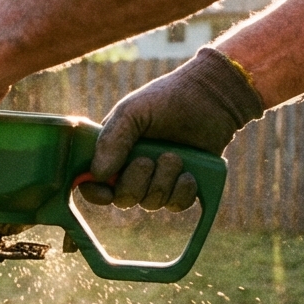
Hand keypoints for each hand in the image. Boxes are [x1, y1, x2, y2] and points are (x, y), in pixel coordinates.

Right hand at [78, 47, 264, 210]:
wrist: (211, 98)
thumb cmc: (166, 99)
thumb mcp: (132, 111)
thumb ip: (111, 140)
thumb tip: (97, 174)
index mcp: (112, 151)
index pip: (93, 183)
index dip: (96, 193)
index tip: (107, 193)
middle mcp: (132, 169)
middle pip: (123, 199)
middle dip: (136, 183)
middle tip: (148, 160)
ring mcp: (158, 179)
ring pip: (151, 203)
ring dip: (163, 182)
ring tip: (175, 157)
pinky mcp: (183, 186)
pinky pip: (176, 205)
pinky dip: (182, 192)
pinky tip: (189, 174)